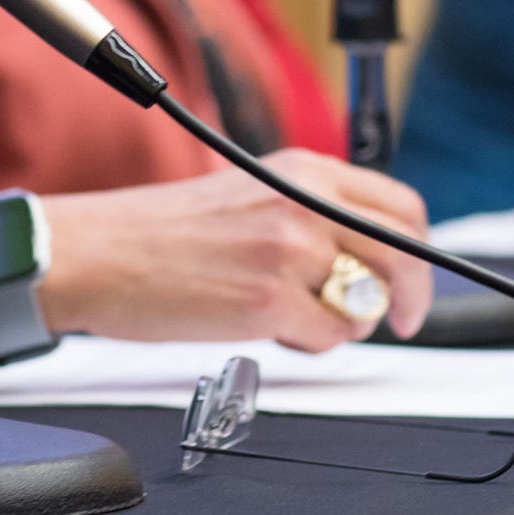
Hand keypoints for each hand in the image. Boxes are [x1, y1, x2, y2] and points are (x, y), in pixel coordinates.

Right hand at [32, 151, 432, 351]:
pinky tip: (267, 327)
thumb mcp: (249, 193)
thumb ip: (309, 213)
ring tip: (293, 316)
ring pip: (366, 303)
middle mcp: (304, 205)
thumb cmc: (156, 232)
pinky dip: (308, 343)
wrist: (95, 252)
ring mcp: (289, 252)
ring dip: (343, 322)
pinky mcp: (269, 301)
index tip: (408, 282)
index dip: (418, 253)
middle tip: (397, 321)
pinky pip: (328, 337)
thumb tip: (362, 258)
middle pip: (404, 255)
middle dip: (409, 298)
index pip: (400, 207)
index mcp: (302, 171)